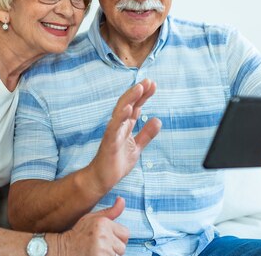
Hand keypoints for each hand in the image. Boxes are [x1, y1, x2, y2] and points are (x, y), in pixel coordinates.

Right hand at [57, 196, 128, 255]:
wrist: (63, 248)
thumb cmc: (78, 234)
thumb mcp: (92, 218)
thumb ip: (110, 212)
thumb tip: (122, 200)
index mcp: (103, 222)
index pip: (125, 234)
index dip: (116, 238)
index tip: (105, 239)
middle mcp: (104, 235)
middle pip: (122, 247)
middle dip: (113, 248)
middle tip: (98, 246)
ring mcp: (102, 249)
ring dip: (108, 255)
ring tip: (95, 251)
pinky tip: (94, 255)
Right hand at [87, 79, 161, 193]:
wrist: (102, 179)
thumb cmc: (116, 162)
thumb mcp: (137, 147)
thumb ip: (146, 134)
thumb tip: (158, 120)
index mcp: (125, 125)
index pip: (135, 106)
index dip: (143, 95)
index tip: (153, 84)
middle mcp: (118, 125)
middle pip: (128, 104)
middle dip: (138, 92)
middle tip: (149, 81)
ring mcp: (112, 132)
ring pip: (120, 111)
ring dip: (129, 99)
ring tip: (139, 88)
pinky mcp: (109, 141)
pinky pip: (114, 127)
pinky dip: (120, 116)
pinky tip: (127, 108)